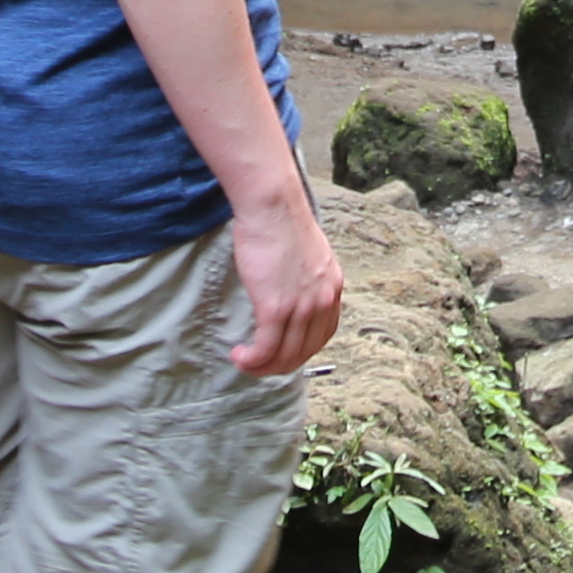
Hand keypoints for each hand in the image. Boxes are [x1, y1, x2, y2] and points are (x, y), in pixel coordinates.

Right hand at [226, 185, 347, 375]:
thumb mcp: (309, 254)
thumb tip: (292, 292)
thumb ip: (307, 278)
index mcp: (332, 287)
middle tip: (259, 363)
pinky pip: (265, 349)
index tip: (282, 351)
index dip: (301, 350)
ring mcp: (301, 306)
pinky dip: (252, 360)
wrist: (272, 205)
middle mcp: (322, 300)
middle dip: (279, 364)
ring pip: (285, 356)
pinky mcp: (275, 307)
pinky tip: (240, 356)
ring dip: (262, 367)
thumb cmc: (282, 222)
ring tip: (245, 362)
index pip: (323, 335)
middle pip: (304, 351)